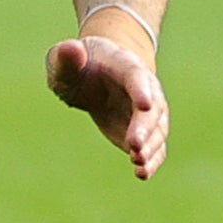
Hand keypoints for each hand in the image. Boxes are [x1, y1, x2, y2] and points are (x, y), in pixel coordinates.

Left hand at [45, 31, 168, 179]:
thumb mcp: (65, 61)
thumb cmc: (79, 66)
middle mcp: (145, 88)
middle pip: (151, 108)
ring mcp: (148, 112)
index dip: (141, 89)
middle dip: (144, 127)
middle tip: (134, 145)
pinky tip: (142, 173)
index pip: (137, 76)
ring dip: (151, 147)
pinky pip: (155, 147)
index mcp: (125, 64)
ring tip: (138, 163)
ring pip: (157, 130)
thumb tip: (72, 49)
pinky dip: (152, 160)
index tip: (145, 104)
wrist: (99, 74)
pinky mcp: (144, 132)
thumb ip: (67, 58)